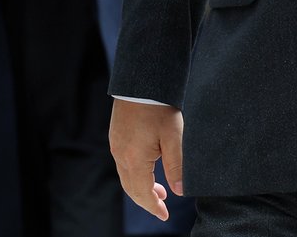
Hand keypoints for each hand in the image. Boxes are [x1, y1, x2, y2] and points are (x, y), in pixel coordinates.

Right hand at [109, 100, 183, 220]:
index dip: (154, 207)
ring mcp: (116, 145)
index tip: (164, 216)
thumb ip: (177, 166)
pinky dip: (135, 174)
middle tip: (162, 207)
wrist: (141, 81)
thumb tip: (181, 190)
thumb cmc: (159, 108)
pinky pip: (123, 164)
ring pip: (126, 177)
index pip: (143, 193)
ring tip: (159, 191)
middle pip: (132, 189)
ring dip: (141, 187)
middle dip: (147, 201)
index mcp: (134, 160)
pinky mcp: (116, 136)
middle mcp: (120, 155)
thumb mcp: (174, 137)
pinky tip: (148, 169)